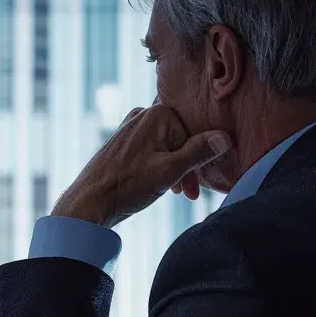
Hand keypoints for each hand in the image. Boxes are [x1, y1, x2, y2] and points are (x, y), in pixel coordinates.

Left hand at [50, 105, 230, 227]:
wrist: (90, 202)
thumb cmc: (129, 185)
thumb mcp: (171, 171)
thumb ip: (199, 152)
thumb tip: (225, 137)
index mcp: (157, 114)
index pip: (193, 132)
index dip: (200, 160)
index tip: (200, 186)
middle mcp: (143, 114)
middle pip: (180, 139)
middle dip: (188, 167)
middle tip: (190, 194)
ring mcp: (131, 126)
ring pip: (166, 146)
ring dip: (175, 169)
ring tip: (175, 192)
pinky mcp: (123, 141)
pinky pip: (152, 149)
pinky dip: (160, 166)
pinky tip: (159, 185)